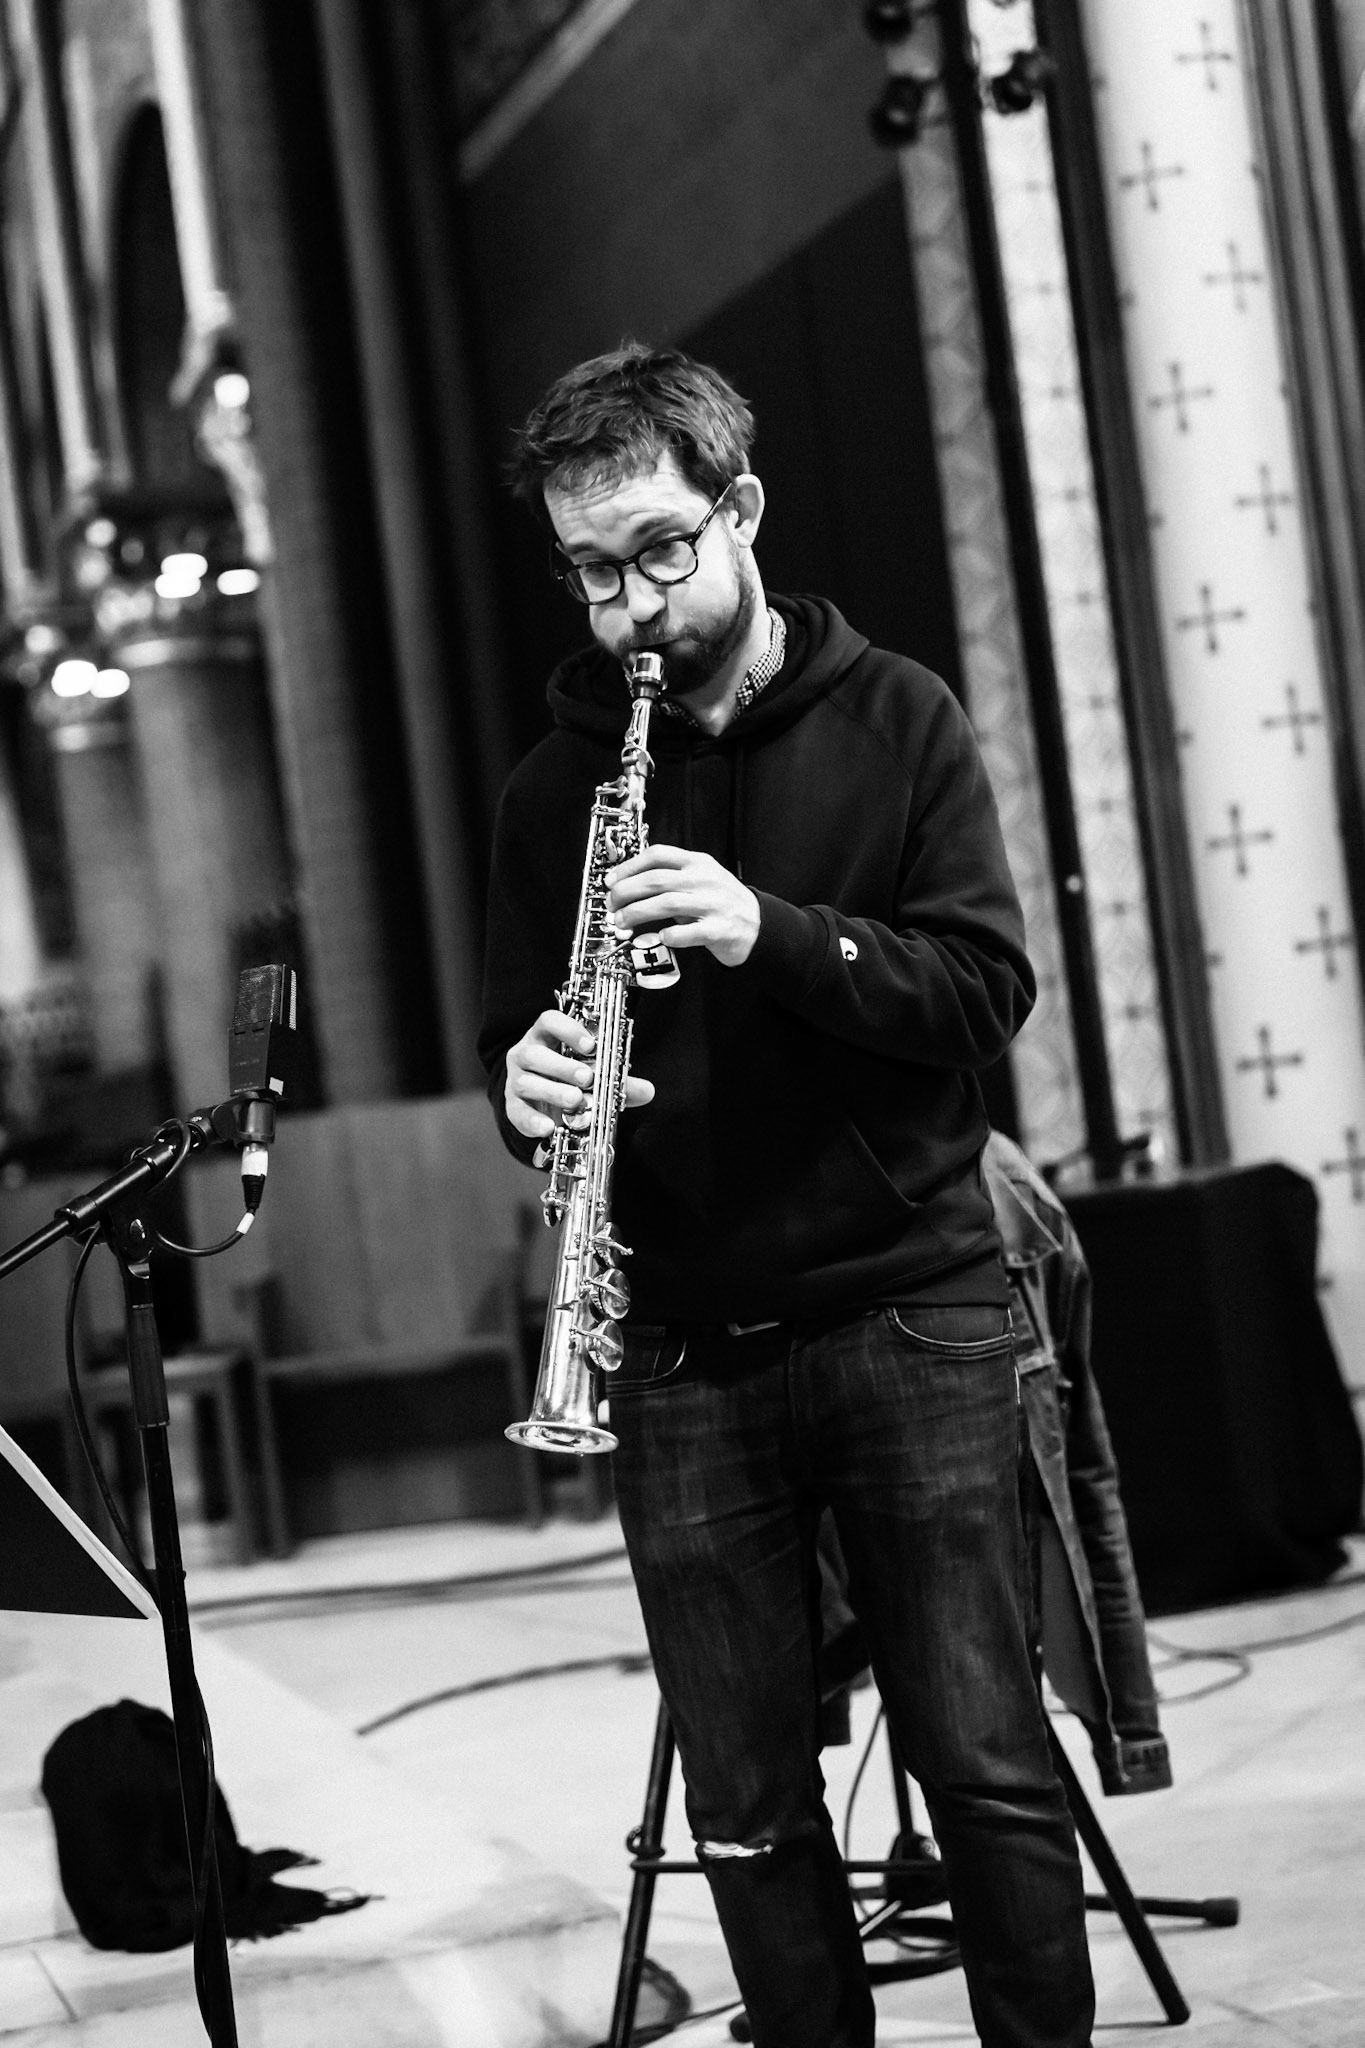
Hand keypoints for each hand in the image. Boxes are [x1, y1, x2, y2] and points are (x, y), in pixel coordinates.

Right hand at [504, 1007, 654, 1142]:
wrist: (542, 1102)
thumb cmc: (569, 1079)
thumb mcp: (594, 1075)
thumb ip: (618, 1081)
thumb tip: (647, 1091)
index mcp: (545, 1036)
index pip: (549, 1021)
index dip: (568, 1029)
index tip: (591, 1045)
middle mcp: (526, 1053)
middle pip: (535, 1053)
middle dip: (562, 1066)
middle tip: (588, 1078)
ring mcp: (516, 1079)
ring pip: (525, 1082)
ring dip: (551, 1091)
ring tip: (575, 1100)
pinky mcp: (512, 1105)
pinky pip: (517, 1112)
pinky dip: (532, 1121)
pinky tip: (549, 1127)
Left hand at [607, 846, 759, 966]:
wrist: (759, 924)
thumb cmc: (722, 902)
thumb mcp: (700, 879)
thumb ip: (670, 878)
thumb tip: (627, 885)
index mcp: (697, 863)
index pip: (658, 855)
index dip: (629, 866)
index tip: (611, 880)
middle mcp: (704, 880)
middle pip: (656, 880)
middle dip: (626, 892)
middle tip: (611, 904)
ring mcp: (713, 904)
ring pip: (666, 903)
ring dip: (637, 913)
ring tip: (622, 922)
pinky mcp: (719, 929)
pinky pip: (689, 932)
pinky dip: (669, 934)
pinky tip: (659, 936)